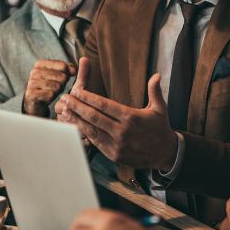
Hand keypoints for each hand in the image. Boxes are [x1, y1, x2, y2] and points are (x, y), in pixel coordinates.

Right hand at [23, 59, 76, 116]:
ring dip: (58, 91)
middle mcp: (34, 72)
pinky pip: (51, 95)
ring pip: (57, 86)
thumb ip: (67, 69)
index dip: (67, 73)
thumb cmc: (49, 86)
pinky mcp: (32, 94)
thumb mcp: (58, 75)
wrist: (35, 101)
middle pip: (62, 77)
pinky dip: (52, 98)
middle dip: (63, 84)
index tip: (64, 77)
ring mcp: (32, 83)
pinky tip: (47, 97)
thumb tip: (74, 70)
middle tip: (56, 87)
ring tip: (52, 91)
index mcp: (40, 64)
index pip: (63, 65)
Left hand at [56, 59, 177, 170]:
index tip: (77, 91)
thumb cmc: (160, 128)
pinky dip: (84, 133)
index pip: (104, 105)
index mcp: (131, 117)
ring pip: (92, 130)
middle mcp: (122, 131)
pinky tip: (75, 126)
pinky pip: (95, 142)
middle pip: (94, 116)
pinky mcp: (114, 154)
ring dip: (76, 119)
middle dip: (78, 106)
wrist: (165, 153)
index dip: (88, 97)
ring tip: (65, 110)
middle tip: (65, 98)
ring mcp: (117, 144)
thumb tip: (156, 75)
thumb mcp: (160, 108)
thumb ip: (155, 91)